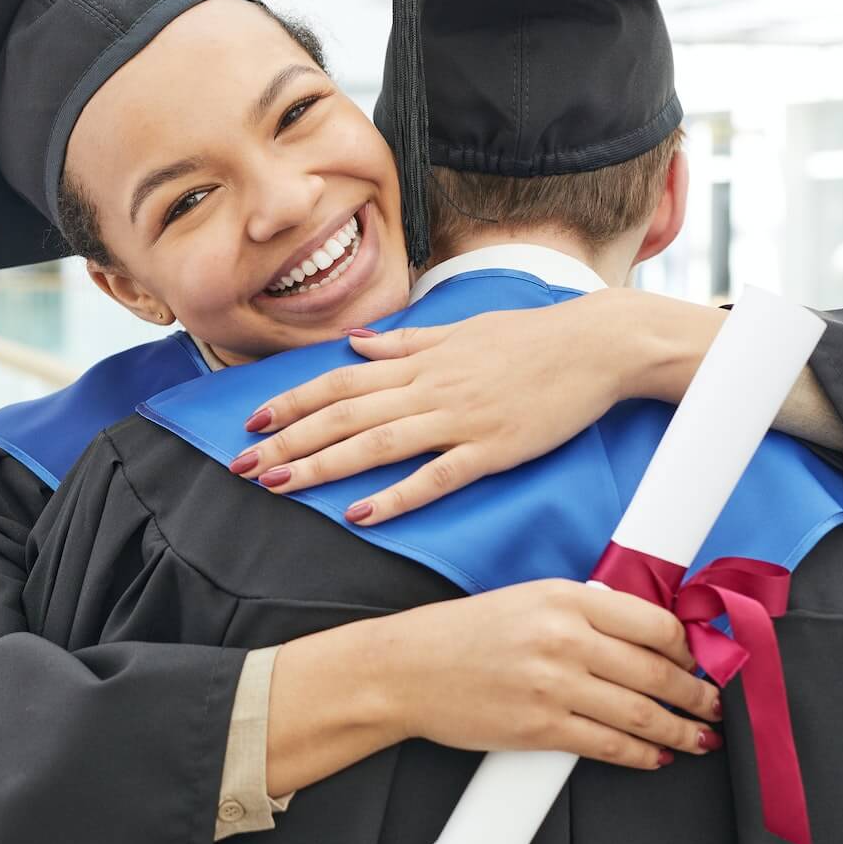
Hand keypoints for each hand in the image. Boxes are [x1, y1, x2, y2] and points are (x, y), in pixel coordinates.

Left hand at [234, 291, 650, 523]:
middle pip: (343, 415)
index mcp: (419, 361)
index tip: (254, 422)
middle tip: (243, 467)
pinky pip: (435, 477)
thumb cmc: (532, 338)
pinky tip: (360, 514)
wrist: (599, 344)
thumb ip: (406, 341)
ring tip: (278, 487)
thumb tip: (355, 341)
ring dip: (322, 466)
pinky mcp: (492, 449)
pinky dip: (396, 496)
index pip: (340, 380)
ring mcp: (459, 419)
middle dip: (288, 441)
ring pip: (376, 444)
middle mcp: (429, 388)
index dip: (293, 402)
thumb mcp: (461, 329)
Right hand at [372, 579, 720, 763]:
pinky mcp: (540, 729)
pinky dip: (642, 755)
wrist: (405, 670)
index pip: (655, 624)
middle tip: (714, 706)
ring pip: (642, 714)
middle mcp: (564, 639)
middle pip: (658, 671)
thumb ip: (584, 613)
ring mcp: (553, 686)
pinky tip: (657, 756)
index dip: (691, 648)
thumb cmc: (462, 634)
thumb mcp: (526, 600)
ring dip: (682, 731)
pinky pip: (609, 746)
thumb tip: (646, 640)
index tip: (704, 661)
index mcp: (563, 598)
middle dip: (697, 695)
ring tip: (701, 738)